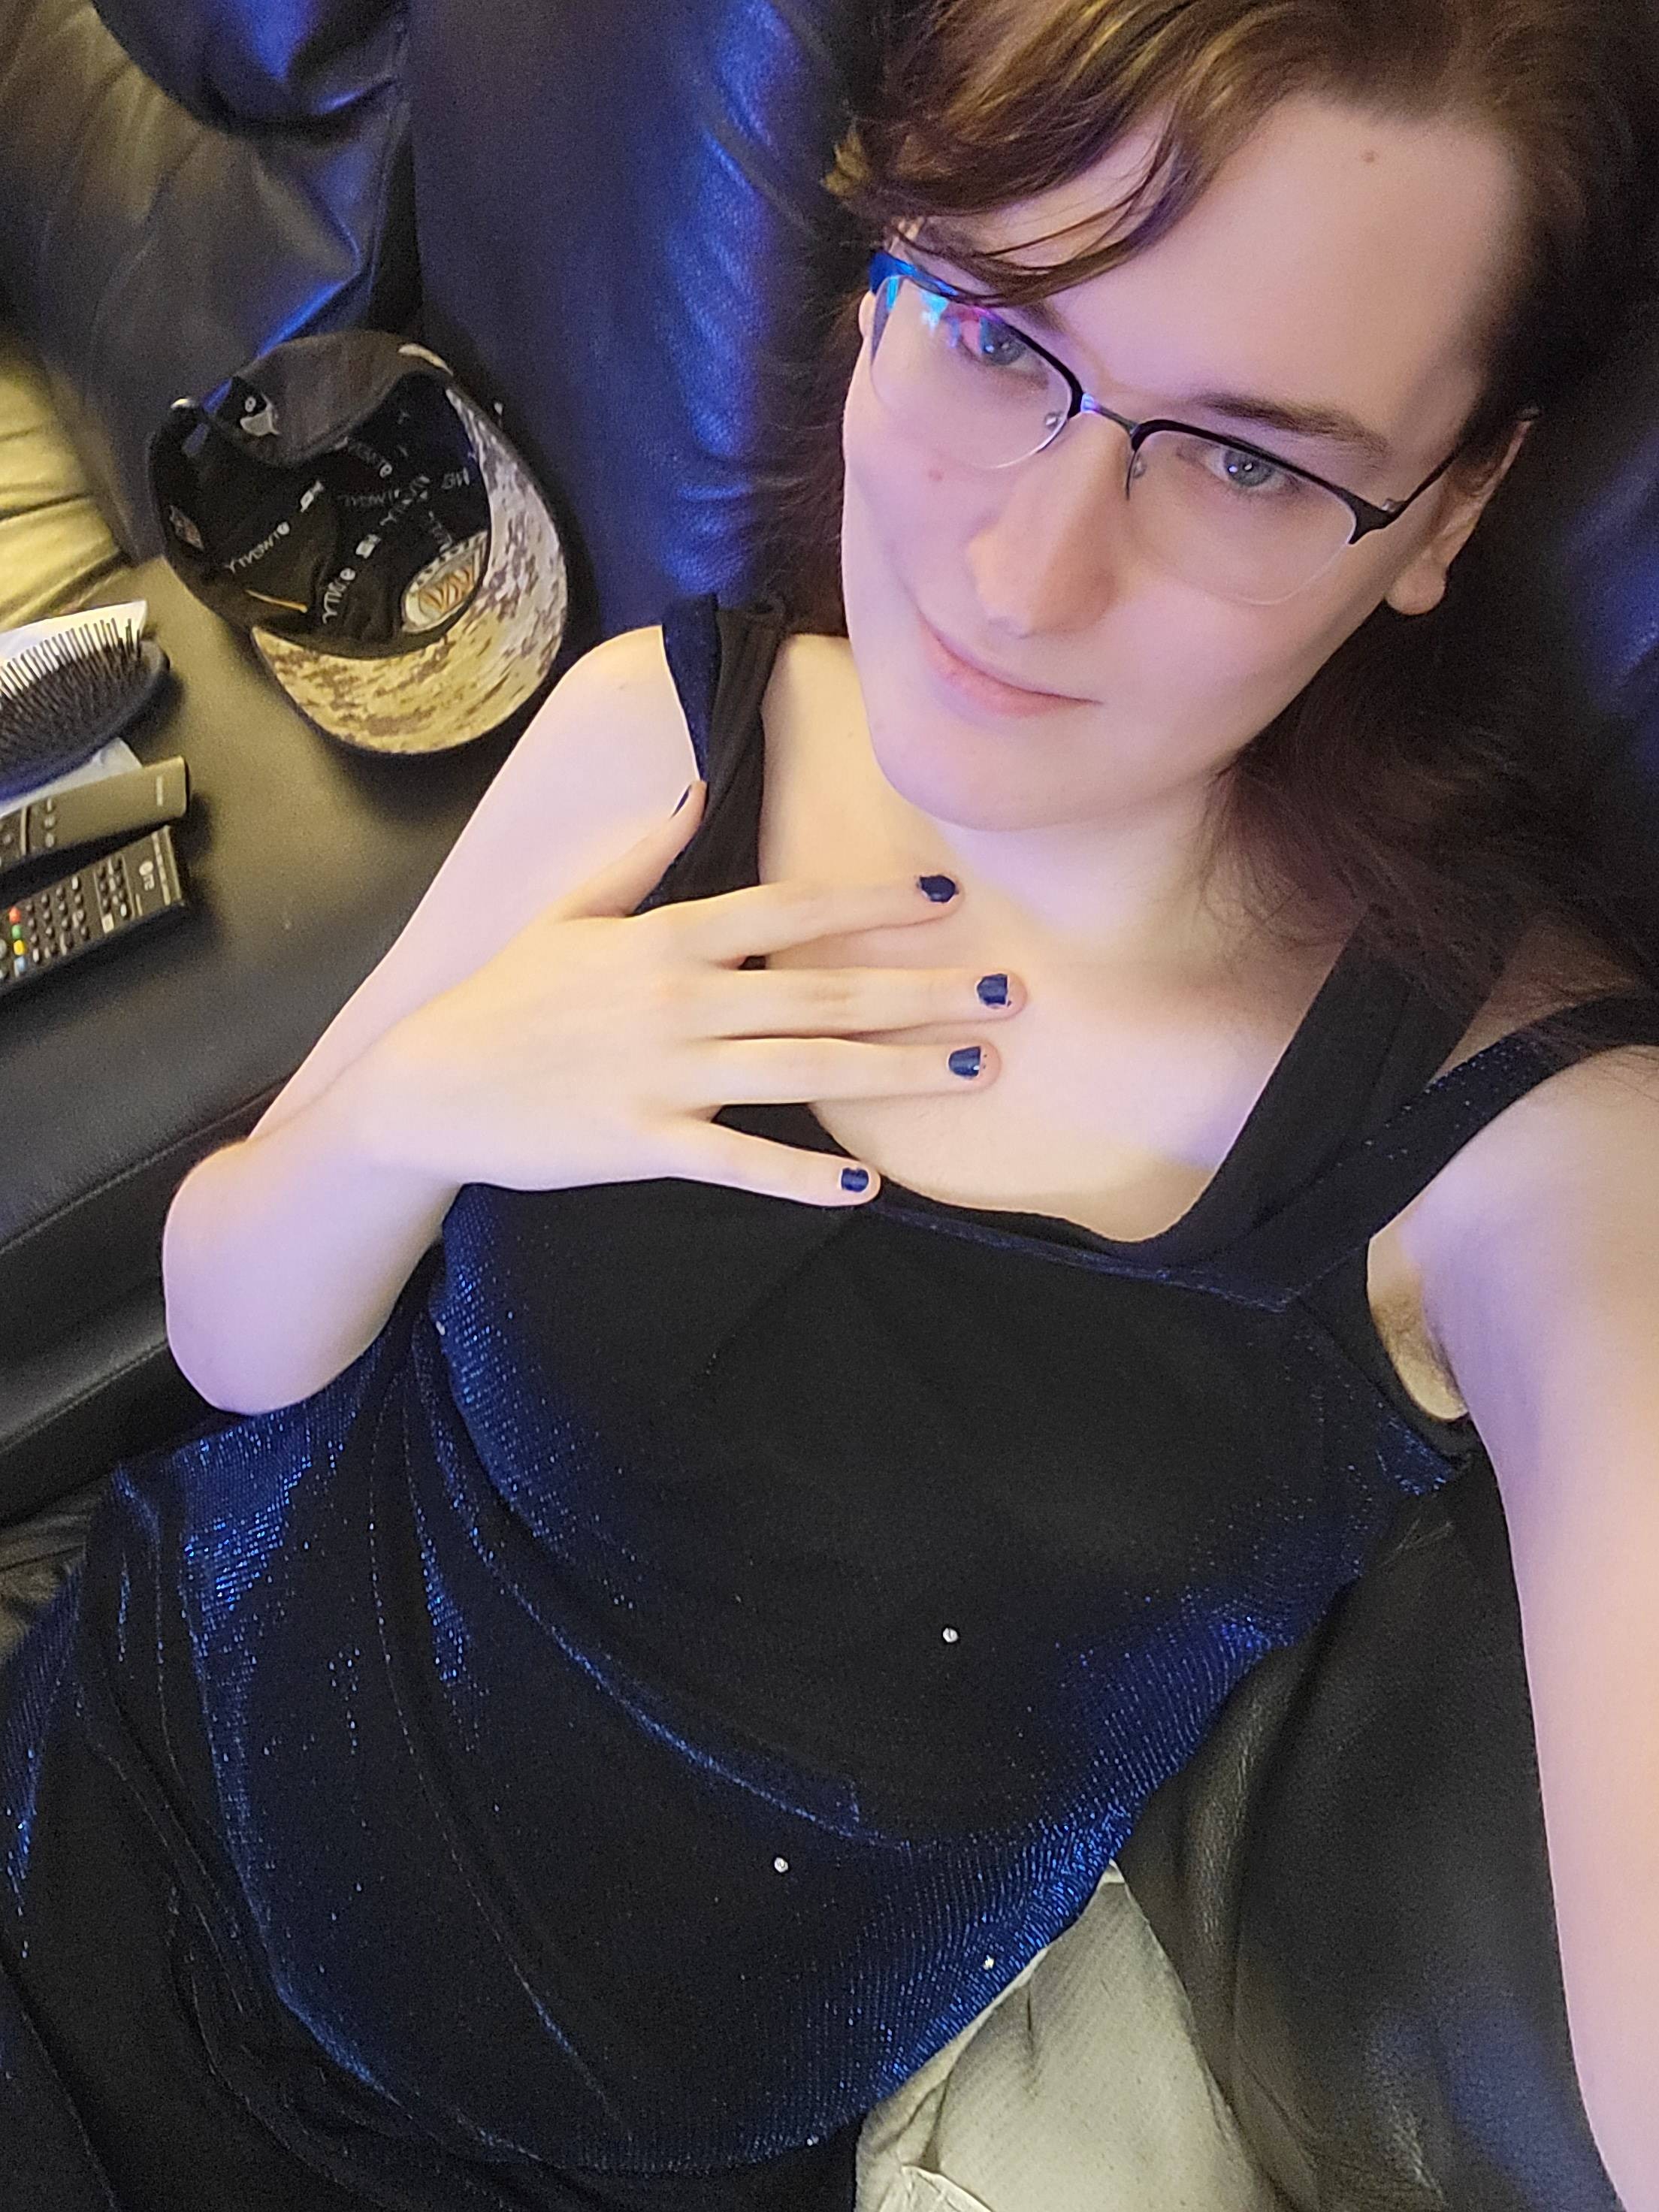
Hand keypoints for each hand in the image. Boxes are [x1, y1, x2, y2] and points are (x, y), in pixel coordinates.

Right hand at [381, 778, 1022, 1203]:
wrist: (427, 1085)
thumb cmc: (505, 996)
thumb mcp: (568, 910)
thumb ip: (640, 853)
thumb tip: (694, 784)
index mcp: (666, 938)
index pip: (789, 910)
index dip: (873, 905)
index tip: (949, 901)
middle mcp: (679, 1000)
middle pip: (822, 993)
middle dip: (923, 993)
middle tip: (1011, 994)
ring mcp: (664, 1073)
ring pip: (801, 1071)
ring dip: (895, 1071)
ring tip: (975, 1069)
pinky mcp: (643, 1143)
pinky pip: (738, 1162)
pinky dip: (802, 1178)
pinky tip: (867, 1189)